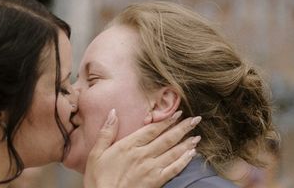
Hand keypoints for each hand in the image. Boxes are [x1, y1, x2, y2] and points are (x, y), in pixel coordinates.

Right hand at [83, 109, 201, 187]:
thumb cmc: (98, 179)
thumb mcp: (96, 153)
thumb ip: (106, 132)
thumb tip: (113, 112)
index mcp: (129, 145)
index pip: (153, 129)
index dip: (167, 120)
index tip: (178, 113)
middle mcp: (143, 155)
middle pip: (167, 138)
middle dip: (182, 128)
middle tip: (196, 119)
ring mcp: (151, 169)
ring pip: (173, 152)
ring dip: (187, 143)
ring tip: (197, 135)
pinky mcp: (155, 182)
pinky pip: (173, 170)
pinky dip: (184, 161)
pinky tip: (191, 155)